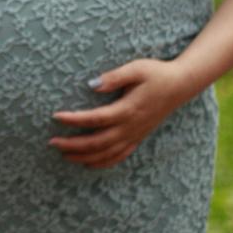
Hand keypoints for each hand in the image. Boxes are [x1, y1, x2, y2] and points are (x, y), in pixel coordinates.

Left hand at [49, 57, 193, 168]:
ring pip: (106, 154)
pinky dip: (102, 163)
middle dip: (73, 145)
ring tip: (64, 155)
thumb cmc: (156, 73)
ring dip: (84, 157)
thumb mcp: (136, 69)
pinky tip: (88, 164)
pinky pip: (119, 156)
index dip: (74, 120)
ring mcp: (135, 135)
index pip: (95, 119)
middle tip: (52, 142)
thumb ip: (114, 77)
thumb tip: (91, 84)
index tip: (56, 116)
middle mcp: (130, 127)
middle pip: (97, 143)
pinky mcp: (138, 138)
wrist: (180, 85)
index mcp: (128, 110)